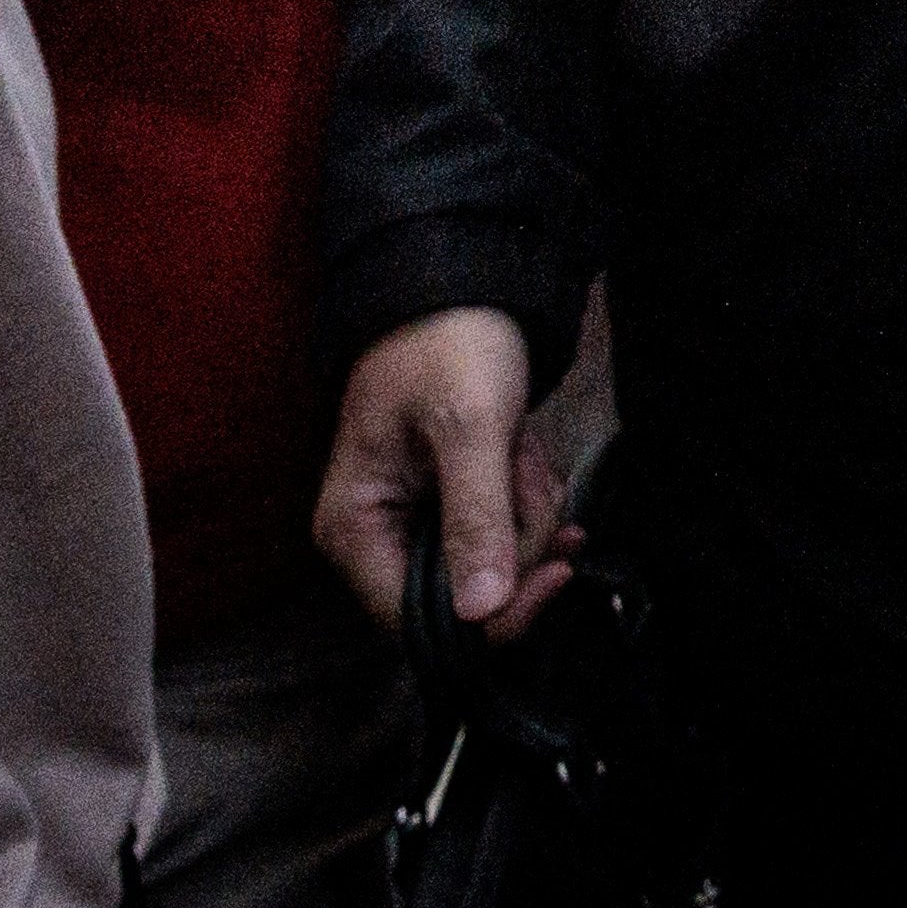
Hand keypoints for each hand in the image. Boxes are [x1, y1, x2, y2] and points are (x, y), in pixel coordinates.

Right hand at [317, 306, 573, 639]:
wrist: (460, 285)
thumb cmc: (447, 343)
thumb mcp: (468, 427)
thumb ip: (475, 518)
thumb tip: (481, 612)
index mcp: (353, 529)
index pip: (419, 622)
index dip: (492, 613)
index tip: (552, 572)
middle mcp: (373, 538)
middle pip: (464, 597)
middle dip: (515, 539)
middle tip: (524, 474)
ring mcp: (412, 523)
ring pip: (491, 565)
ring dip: (525, 511)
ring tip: (519, 449)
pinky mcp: (446, 507)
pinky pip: (500, 534)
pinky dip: (525, 499)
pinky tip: (524, 455)